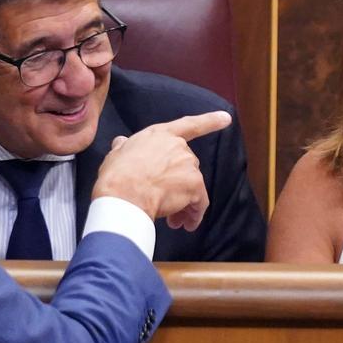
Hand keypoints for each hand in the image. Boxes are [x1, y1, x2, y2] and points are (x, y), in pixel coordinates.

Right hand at [93, 111, 231, 230]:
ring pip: (192, 186)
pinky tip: (185, 224)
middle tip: (165, 203)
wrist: (123, 196)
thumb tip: (122, 142)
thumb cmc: (116, 176)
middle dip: (178, 185)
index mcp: (159, 134)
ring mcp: (188, 164)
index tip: (226, 117)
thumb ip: (125, 147)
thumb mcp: (116, 154)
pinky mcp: (194, 184)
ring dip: (184, 203)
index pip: (188, 125)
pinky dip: (194, 214)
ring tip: (172, 220)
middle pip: (186, 166)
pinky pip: (199, 203)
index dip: (209, 121)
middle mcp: (178, 146)